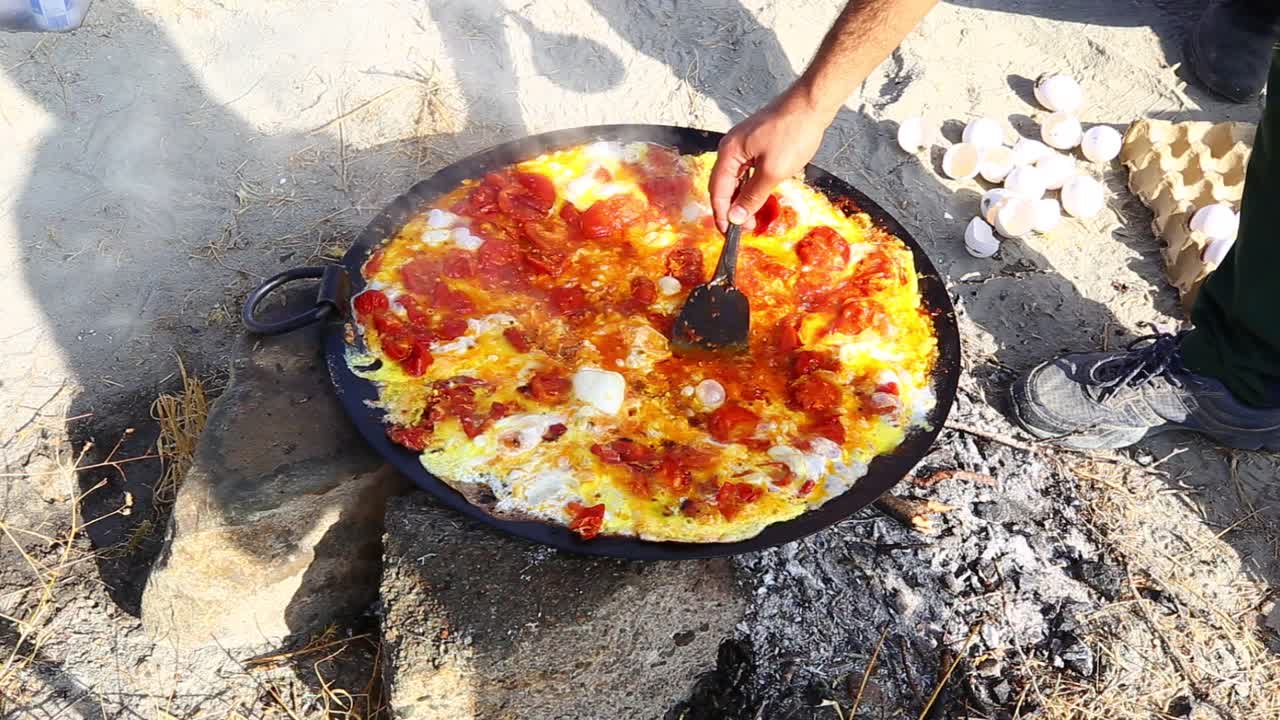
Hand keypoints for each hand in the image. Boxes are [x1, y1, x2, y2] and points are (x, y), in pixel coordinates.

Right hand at [709, 91, 831, 231]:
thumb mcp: (772, 172)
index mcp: (729, 153)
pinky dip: (749, 185)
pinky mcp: (755, 142)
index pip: (717, 191)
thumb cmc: (793, 133)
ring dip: (741, 198)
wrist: (811, 103)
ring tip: (753, 216)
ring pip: (735, 178)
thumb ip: (752, 196)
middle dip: (731, 208)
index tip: (730, 233)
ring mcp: (743, 144)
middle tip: (746, 228)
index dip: (722, 214)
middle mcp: (731, 147)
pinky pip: (746, 170)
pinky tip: (759, 195)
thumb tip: (735, 217)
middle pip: (723, 185)